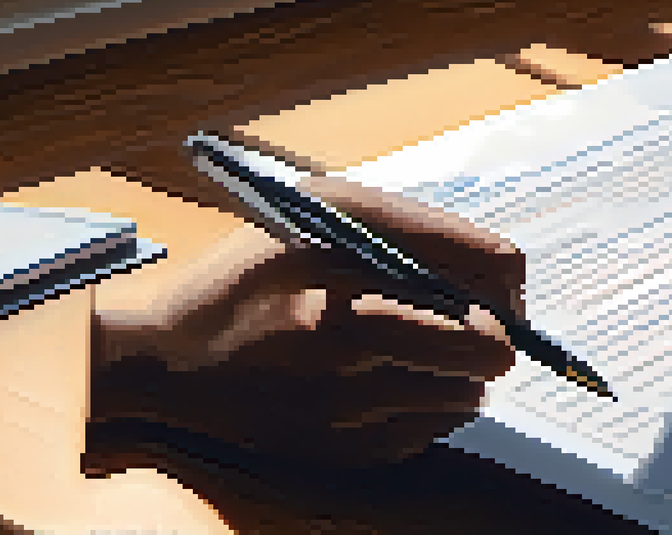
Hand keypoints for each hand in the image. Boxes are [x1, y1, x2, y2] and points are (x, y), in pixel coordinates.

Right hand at [83, 175, 524, 473]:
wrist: (166, 368)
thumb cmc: (246, 278)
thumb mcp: (315, 214)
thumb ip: (412, 227)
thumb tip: (504, 267)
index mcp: (340, 284)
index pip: (478, 285)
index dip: (505, 283)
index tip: (498, 282)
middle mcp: (347, 353)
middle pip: (486, 349)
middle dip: (492, 330)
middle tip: (469, 317)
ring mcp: (349, 415)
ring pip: (468, 393)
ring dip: (460, 369)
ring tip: (414, 346)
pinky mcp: (346, 456)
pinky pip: (432, 430)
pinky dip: (427, 403)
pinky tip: (384, 380)